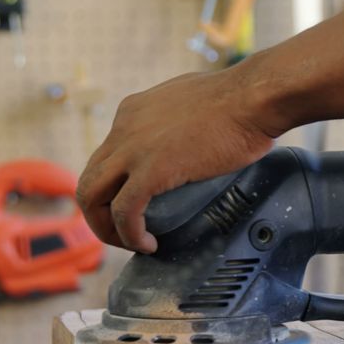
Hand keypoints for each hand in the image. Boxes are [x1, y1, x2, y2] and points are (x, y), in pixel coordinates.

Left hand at [76, 70, 280, 252]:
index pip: (106, 157)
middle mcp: (123, 128)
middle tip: (128, 232)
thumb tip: (188, 139)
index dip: (114, 187)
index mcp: (132, 112)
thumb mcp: (191, 104)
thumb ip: (177, 121)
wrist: (253, 98)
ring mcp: (134, 149)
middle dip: (100, 213)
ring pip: (91, 196)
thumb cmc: (239, 101)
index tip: (136, 205)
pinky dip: (130, 234)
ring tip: (133, 244)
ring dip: (107, 228)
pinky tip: (148, 244)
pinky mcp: (151, 169)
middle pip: (90, 179)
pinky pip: (124, 211)